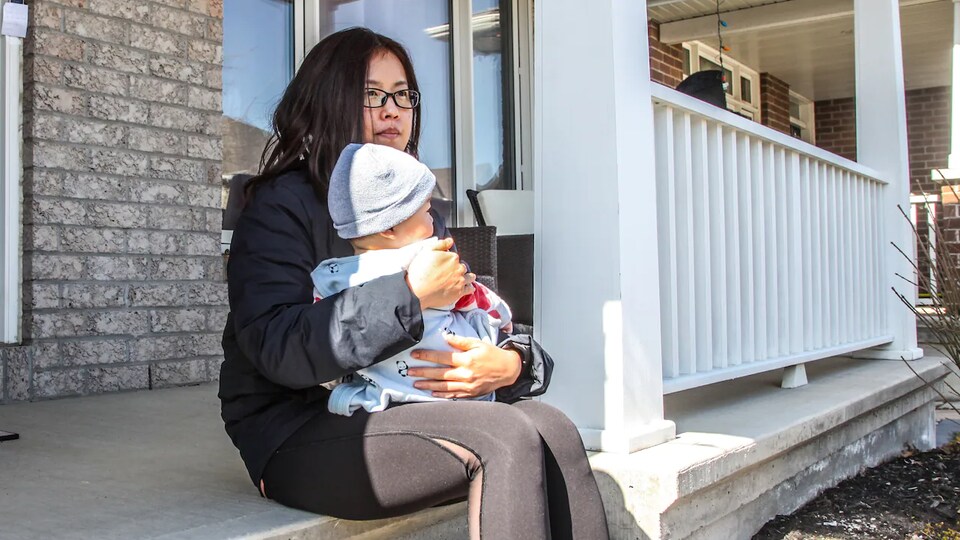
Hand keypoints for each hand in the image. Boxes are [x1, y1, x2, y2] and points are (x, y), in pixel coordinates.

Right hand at [405, 237, 475, 309]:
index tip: (444, 265)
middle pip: (462, 267)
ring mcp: (460, 281)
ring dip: (466, 277)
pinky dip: (468, 288)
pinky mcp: (460, 292)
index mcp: (453, 257)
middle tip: (449, 274)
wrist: (417, 291)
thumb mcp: (427, 251)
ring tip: (460, 279)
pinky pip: (470, 289)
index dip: (449, 261)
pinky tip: (465, 287)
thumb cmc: (420, 271)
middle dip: (457, 269)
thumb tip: (450, 241)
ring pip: (469, 277)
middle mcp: (459, 268)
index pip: (455, 257)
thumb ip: (441, 244)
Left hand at [407, 334, 521, 397]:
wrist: (508, 370)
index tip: (414, 355)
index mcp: (466, 359)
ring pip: (444, 386)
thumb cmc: (492, 354)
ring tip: (416, 384)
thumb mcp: (478, 343)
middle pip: (439, 374)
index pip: (442, 357)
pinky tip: (431, 393)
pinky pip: (453, 395)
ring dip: (428, 385)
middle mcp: (465, 374)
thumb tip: (445, 337)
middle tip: (410, 372)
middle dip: (423, 372)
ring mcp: (467, 386)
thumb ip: (461, 341)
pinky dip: (441, 395)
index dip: (427, 356)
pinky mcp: (470, 394)